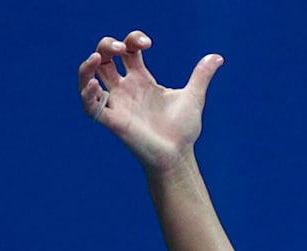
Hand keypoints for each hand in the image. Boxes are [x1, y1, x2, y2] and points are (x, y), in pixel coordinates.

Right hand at [78, 31, 222, 171]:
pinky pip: (91, 107)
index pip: (129, 51)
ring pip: (89, 78)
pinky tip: (96, 86)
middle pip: (105, 58)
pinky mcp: (112, 120)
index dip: (132, 40)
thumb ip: (202, 76)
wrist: (178, 155)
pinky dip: (88, 95)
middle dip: (107, 46)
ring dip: (88, 67)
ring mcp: (117, 103)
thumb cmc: (183, 129)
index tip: (147, 43)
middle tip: (122, 47)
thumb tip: (218, 57)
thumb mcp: (194, 97)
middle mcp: (126, 89)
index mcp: (142, 80)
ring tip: (96, 57)